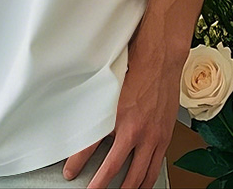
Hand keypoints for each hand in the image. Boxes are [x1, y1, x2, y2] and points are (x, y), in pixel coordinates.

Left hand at [62, 25, 182, 187]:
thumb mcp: (109, 84)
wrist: (161, 57)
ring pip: (138, 175)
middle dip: (101, 185)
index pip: (90, 145)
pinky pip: (155, 168)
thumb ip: (98, 104)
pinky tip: (140, 185)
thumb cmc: (135, 64)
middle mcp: (134, 129)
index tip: (69, 172)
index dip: (77, 162)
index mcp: (117, 115)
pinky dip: (146, 181)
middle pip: (114, 168)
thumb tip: (82, 115)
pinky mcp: (164, 137)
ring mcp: (152, 136)